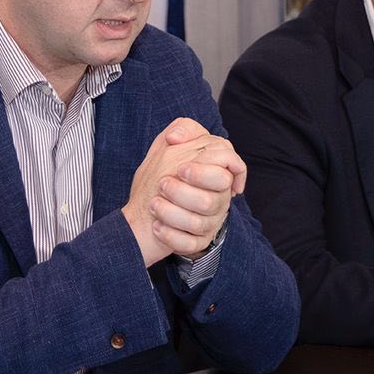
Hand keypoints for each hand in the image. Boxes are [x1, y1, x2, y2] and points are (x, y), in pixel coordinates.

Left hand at [122, 118, 242, 264]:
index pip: (229, 168)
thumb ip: (181, 129)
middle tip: (163, 185)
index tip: (181, 169)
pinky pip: (189, 244)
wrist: (143, 213)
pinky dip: (169, 235)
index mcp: (217, 175)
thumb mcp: (168, 147)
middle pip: (211, 199)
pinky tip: (156, 226)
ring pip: (198, 222)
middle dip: (183, 192)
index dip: (205, 171)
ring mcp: (209, 222)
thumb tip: (176, 136)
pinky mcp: (198, 243)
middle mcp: (218, 199)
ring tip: (153, 204)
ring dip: (170, 212)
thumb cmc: (161, 177)